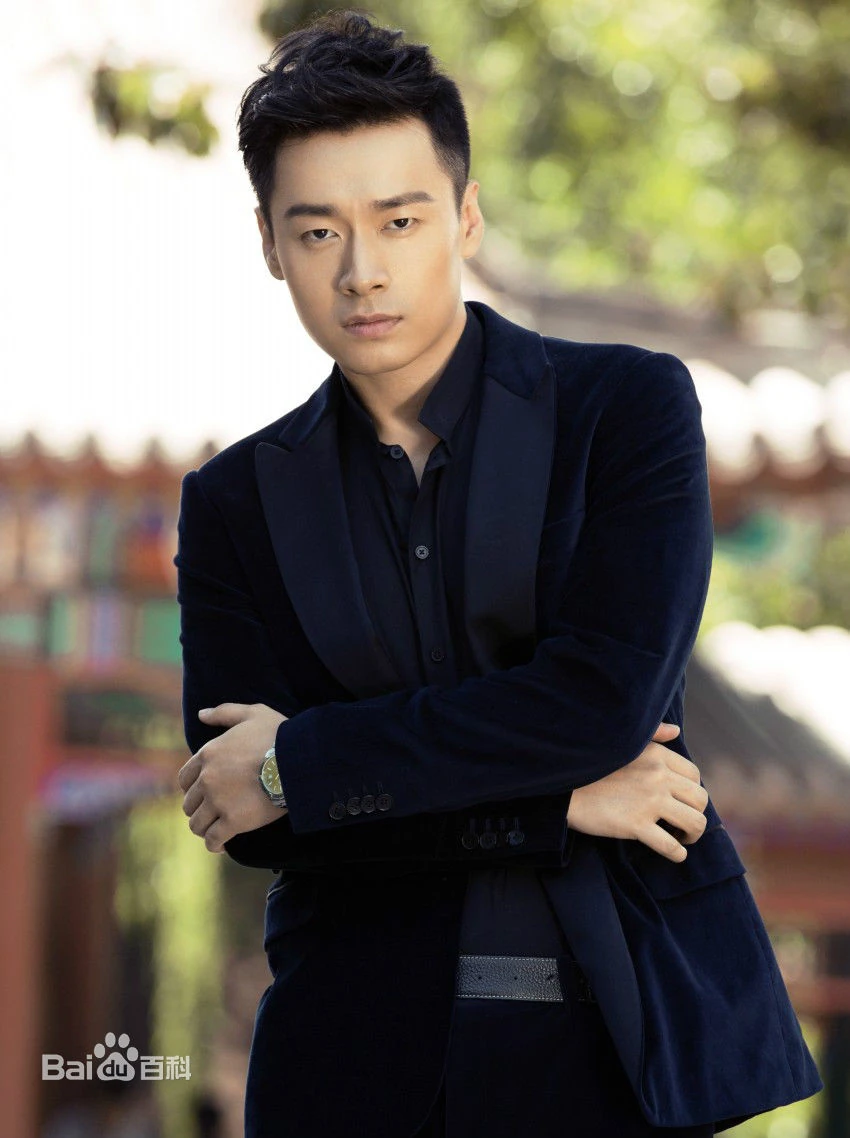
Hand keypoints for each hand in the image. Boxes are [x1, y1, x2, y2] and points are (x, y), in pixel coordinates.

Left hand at [177, 702, 288, 852]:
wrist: (299, 759)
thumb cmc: (278, 734)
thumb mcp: (252, 713)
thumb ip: (224, 712)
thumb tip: (201, 714)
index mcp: (208, 754)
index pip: (185, 779)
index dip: (193, 788)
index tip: (204, 793)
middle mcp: (207, 779)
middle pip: (189, 803)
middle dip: (199, 808)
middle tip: (214, 812)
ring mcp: (219, 802)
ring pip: (197, 824)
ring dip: (204, 828)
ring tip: (215, 830)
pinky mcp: (234, 821)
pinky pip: (214, 839)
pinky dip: (215, 844)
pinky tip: (221, 845)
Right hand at [566, 722, 708, 862]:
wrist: (563, 786)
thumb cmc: (593, 765)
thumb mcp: (625, 743)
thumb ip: (653, 734)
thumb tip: (675, 731)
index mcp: (657, 756)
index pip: (694, 775)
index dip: (692, 790)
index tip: (681, 800)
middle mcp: (658, 777)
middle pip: (700, 799)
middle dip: (696, 813)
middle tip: (683, 822)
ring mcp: (648, 802)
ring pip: (694, 823)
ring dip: (693, 834)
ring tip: (681, 837)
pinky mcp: (636, 825)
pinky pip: (671, 846)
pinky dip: (678, 854)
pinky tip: (674, 853)